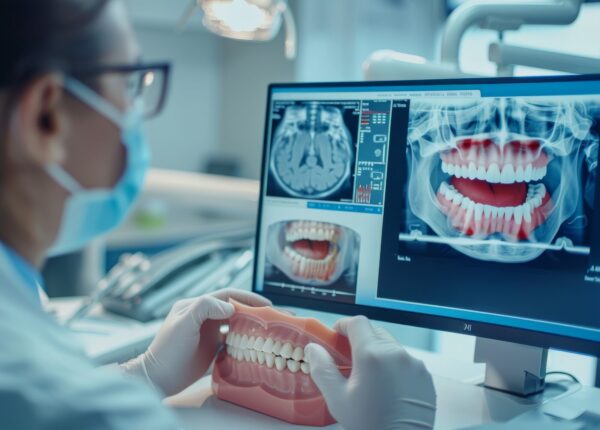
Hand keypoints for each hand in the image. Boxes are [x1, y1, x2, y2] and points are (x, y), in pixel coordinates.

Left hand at [121, 288, 270, 395]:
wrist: (159, 378)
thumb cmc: (168, 350)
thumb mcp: (184, 323)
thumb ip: (205, 307)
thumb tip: (230, 307)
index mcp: (196, 305)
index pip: (226, 295)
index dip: (246, 297)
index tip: (265, 304)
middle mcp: (203, 317)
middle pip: (233, 308)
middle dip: (252, 310)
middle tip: (271, 316)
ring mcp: (207, 332)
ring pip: (234, 324)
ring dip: (249, 325)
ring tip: (266, 330)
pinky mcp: (210, 348)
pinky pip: (231, 340)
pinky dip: (243, 341)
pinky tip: (254, 345)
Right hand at [305, 316, 435, 429]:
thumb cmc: (369, 424)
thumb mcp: (337, 399)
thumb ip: (323, 369)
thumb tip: (313, 348)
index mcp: (372, 355)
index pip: (357, 323)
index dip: (344, 325)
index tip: (336, 335)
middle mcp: (396, 354)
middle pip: (375, 332)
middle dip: (360, 340)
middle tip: (349, 359)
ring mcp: (415, 364)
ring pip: (391, 347)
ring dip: (379, 353)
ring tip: (370, 377)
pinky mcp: (425, 376)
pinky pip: (406, 362)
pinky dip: (395, 367)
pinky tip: (388, 387)